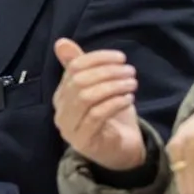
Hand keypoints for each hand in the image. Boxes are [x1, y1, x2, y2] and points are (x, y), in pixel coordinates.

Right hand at [53, 37, 145, 171]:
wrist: (120, 151)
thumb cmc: (109, 116)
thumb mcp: (98, 87)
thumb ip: (81, 66)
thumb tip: (62, 42)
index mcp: (61, 95)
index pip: (74, 69)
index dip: (97, 59)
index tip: (121, 58)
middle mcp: (61, 112)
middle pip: (79, 82)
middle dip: (107, 72)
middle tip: (130, 71)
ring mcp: (70, 128)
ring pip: (87, 98)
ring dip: (113, 86)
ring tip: (132, 83)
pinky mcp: (84, 141)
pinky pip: (97, 115)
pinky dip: (114, 103)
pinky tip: (129, 98)